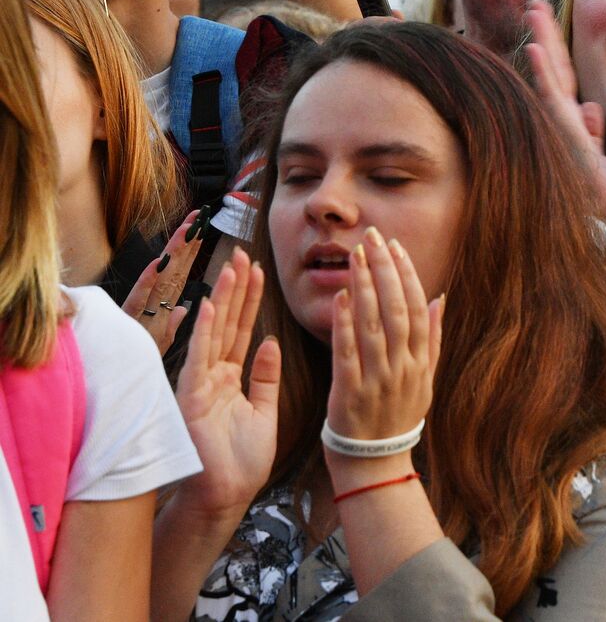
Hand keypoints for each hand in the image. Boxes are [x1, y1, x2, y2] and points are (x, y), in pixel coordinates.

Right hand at [123, 209, 205, 354]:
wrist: (111, 380)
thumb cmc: (135, 362)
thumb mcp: (160, 344)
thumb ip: (173, 324)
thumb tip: (186, 307)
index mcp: (162, 305)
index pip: (181, 271)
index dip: (192, 248)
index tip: (205, 225)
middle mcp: (151, 302)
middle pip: (172, 266)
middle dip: (186, 239)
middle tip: (200, 214)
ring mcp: (140, 308)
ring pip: (158, 277)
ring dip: (172, 252)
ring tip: (185, 229)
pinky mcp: (128, 321)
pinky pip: (140, 299)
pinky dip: (148, 281)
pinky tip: (158, 264)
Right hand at [174, 247, 279, 518]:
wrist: (225, 497)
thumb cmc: (242, 461)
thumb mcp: (263, 410)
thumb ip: (265, 376)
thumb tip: (270, 342)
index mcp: (230, 378)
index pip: (243, 330)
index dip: (250, 300)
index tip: (259, 269)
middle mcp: (212, 376)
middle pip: (228, 324)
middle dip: (236, 289)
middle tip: (245, 253)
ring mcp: (199, 385)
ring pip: (214, 334)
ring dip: (223, 300)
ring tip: (231, 267)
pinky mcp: (190, 398)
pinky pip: (199, 359)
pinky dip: (207, 332)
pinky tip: (212, 306)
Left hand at [325, 228, 442, 458]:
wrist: (375, 464)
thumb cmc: (397, 418)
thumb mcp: (426, 379)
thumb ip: (434, 339)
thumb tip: (441, 298)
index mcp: (421, 362)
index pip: (418, 308)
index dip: (407, 274)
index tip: (395, 246)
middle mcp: (403, 367)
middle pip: (397, 309)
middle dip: (385, 270)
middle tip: (374, 238)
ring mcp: (377, 379)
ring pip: (373, 324)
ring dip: (364, 286)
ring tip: (356, 255)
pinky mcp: (350, 392)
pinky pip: (348, 352)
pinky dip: (344, 323)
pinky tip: (340, 297)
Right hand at [525, 1, 605, 224]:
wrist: (589, 225)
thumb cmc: (589, 199)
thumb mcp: (596, 161)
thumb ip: (592, 134)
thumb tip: (593, 108)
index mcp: (568, 124)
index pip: (561, 80)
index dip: (554, 50)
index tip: (545, 23)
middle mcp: (558, 120)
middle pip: (552, 69)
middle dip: (545, 34)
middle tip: (535, 3)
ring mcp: (556, 124)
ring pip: (549, 75)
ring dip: (543, 40)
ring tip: (535, 11)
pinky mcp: (560, 132)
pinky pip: (551, 97)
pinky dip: (542, 72)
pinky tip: (535, 48)